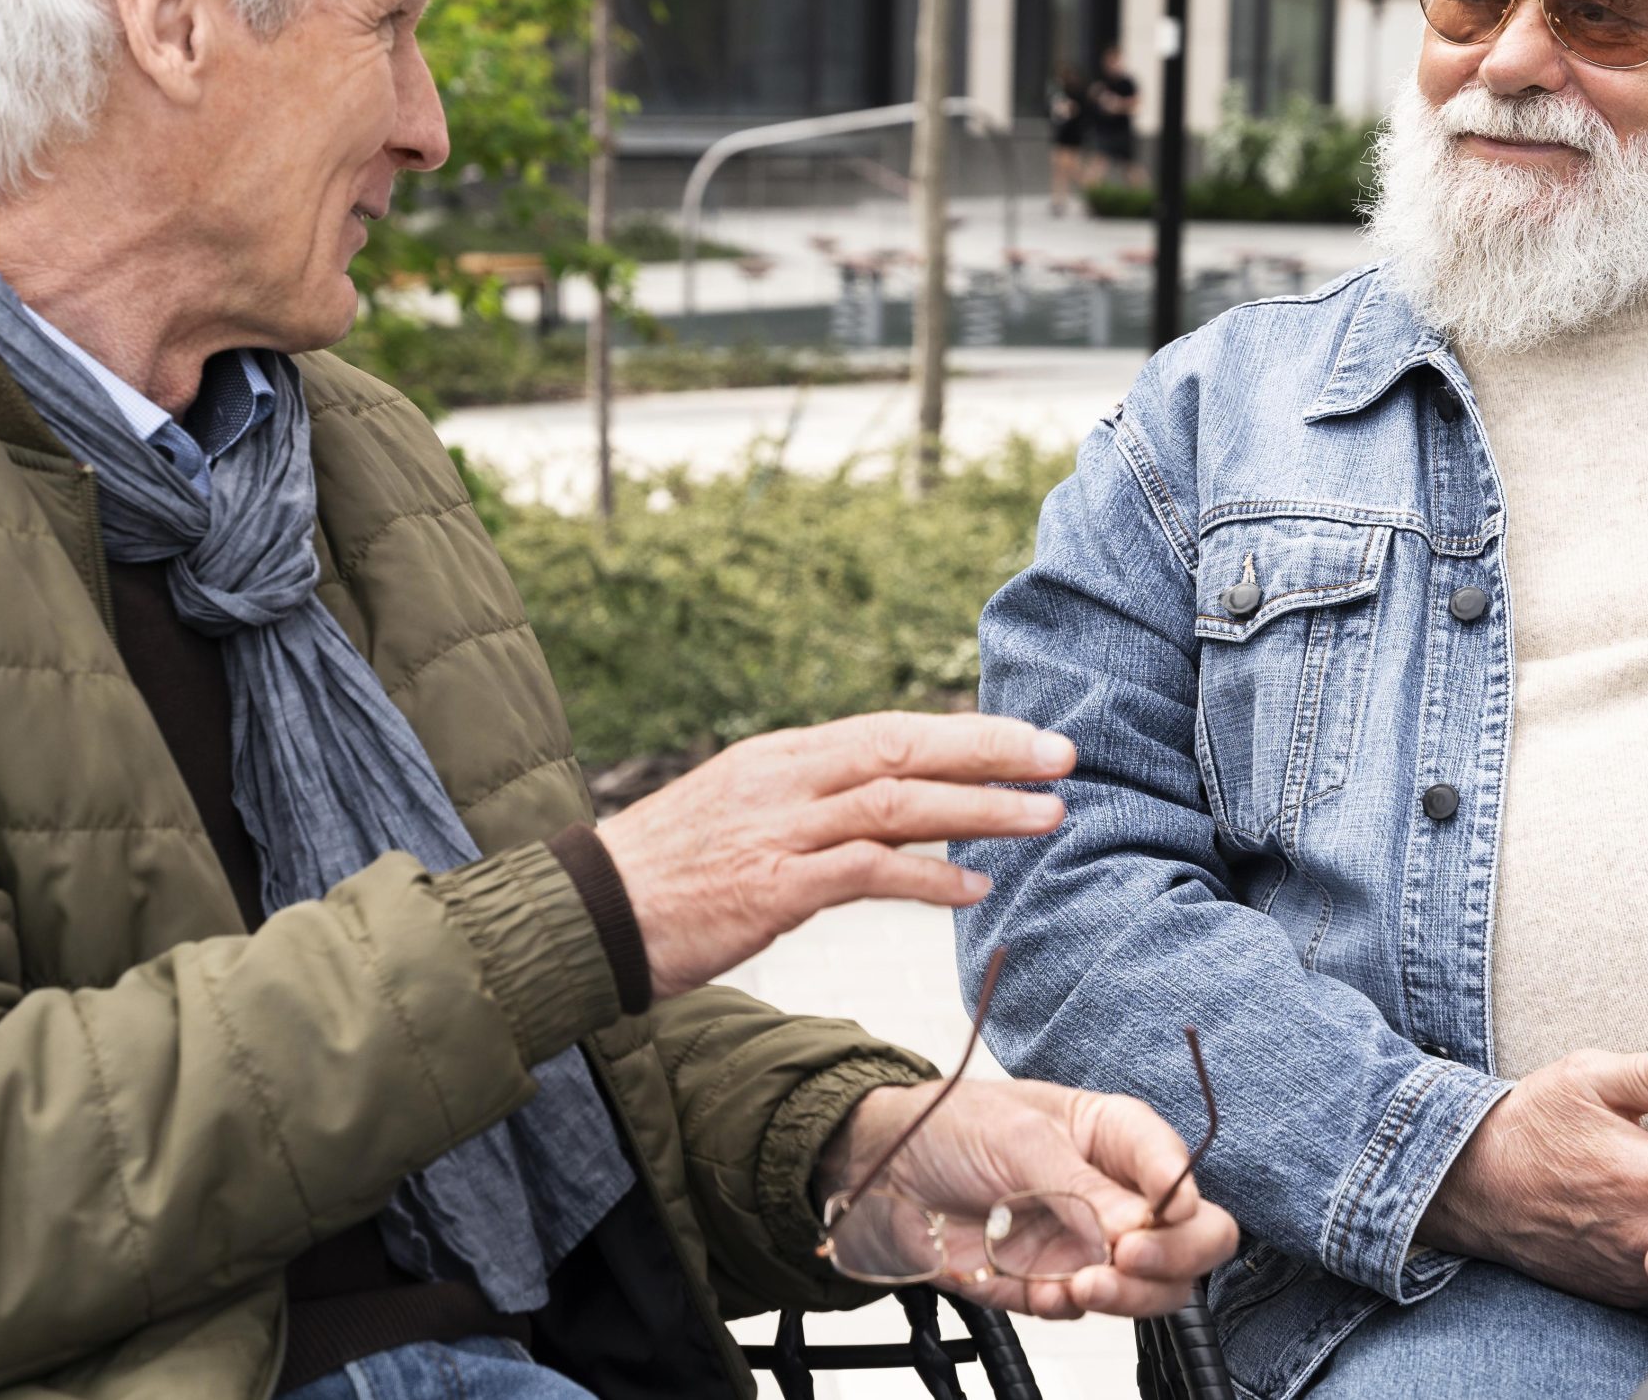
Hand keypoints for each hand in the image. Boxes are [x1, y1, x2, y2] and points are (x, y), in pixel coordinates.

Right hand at [597, 712, 1073, 998]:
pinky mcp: (772, 886)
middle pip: (907, 747)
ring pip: (900, 804)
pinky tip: (974, 888)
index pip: (890, 730)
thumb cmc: (666, 876)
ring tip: (1046, 817)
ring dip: (981, 809)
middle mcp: (785, 779)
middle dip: (993, 750)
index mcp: (780, 758)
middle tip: (1064, 757)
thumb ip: (808, 806)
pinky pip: (869, 872)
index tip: (1029, 740)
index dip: (966, 732)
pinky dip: (929, 877)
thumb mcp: (739, 816)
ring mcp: (779, 830)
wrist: (583, 916)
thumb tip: (882, 811)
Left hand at [814, 1079, 1238, 1319]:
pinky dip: (1069, 1308)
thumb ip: (1080, 1187)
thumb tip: (1140, 1226)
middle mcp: (1115, 1194)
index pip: (1180, 1171)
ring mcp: (1087, 1243)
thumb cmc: (952, 1124)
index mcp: (1117, 1138)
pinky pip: (1082, 1309)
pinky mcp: (1050, 1281)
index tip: (1155, 1218)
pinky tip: (1046, 1293)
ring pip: (1149, 1288)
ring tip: (1082, 1286)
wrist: (882, 1167)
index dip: (1181, 1198)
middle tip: (1127, 1259)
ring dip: (1125, 1296)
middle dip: (1170, 1258)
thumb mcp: (1018, 1139)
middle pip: (1190, 1242)